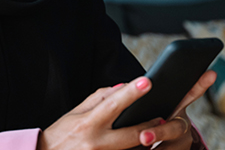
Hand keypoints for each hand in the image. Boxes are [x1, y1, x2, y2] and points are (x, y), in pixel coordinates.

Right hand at [37, 70, 215, 149]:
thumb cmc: (61, 134)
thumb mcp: (75, 112)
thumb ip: (99, 98)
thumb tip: (122, 87)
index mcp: (88, 122)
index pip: (114, 104)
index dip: (132, 92)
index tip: (148, 81)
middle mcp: (96, 141)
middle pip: (131, 133)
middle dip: (150, 125)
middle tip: (164, 116)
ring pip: (132, 149)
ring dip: (145, 141)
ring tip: (156, 132)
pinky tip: (141, 145)